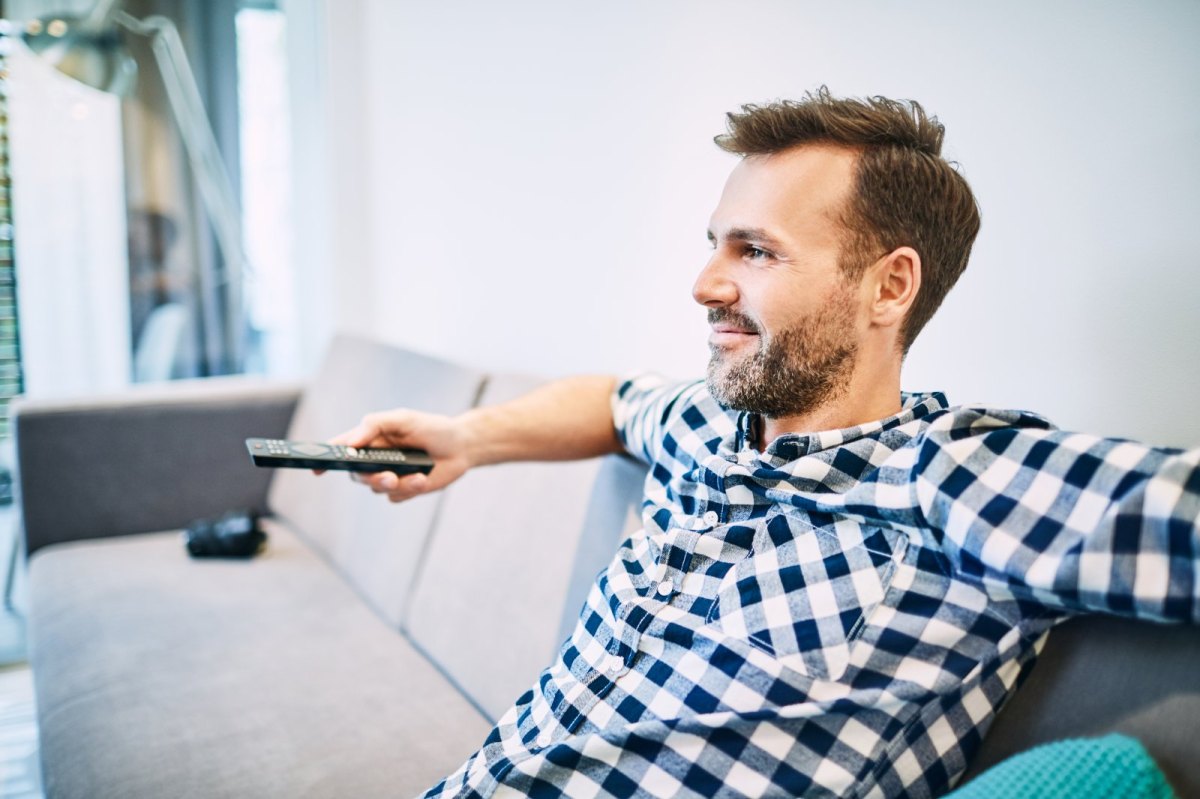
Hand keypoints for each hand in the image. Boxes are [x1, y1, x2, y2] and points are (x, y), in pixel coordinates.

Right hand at [322, 409, 473, 502]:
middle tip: (389, 476)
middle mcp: (375, 459)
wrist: (462, 447)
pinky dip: (410, 489)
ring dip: (398, 484)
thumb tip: (351, 443)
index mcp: (370, 439)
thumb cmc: (432, 428)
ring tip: (419, 475)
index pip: (340, 448)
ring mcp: (389, 475)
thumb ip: (374, 424)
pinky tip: (424, 478)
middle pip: (357, 475)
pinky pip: (396, 497)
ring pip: (377, 488)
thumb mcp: (404, 418)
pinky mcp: (404, 490)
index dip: (324, 459)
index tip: (316, 468)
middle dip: (372, 477)